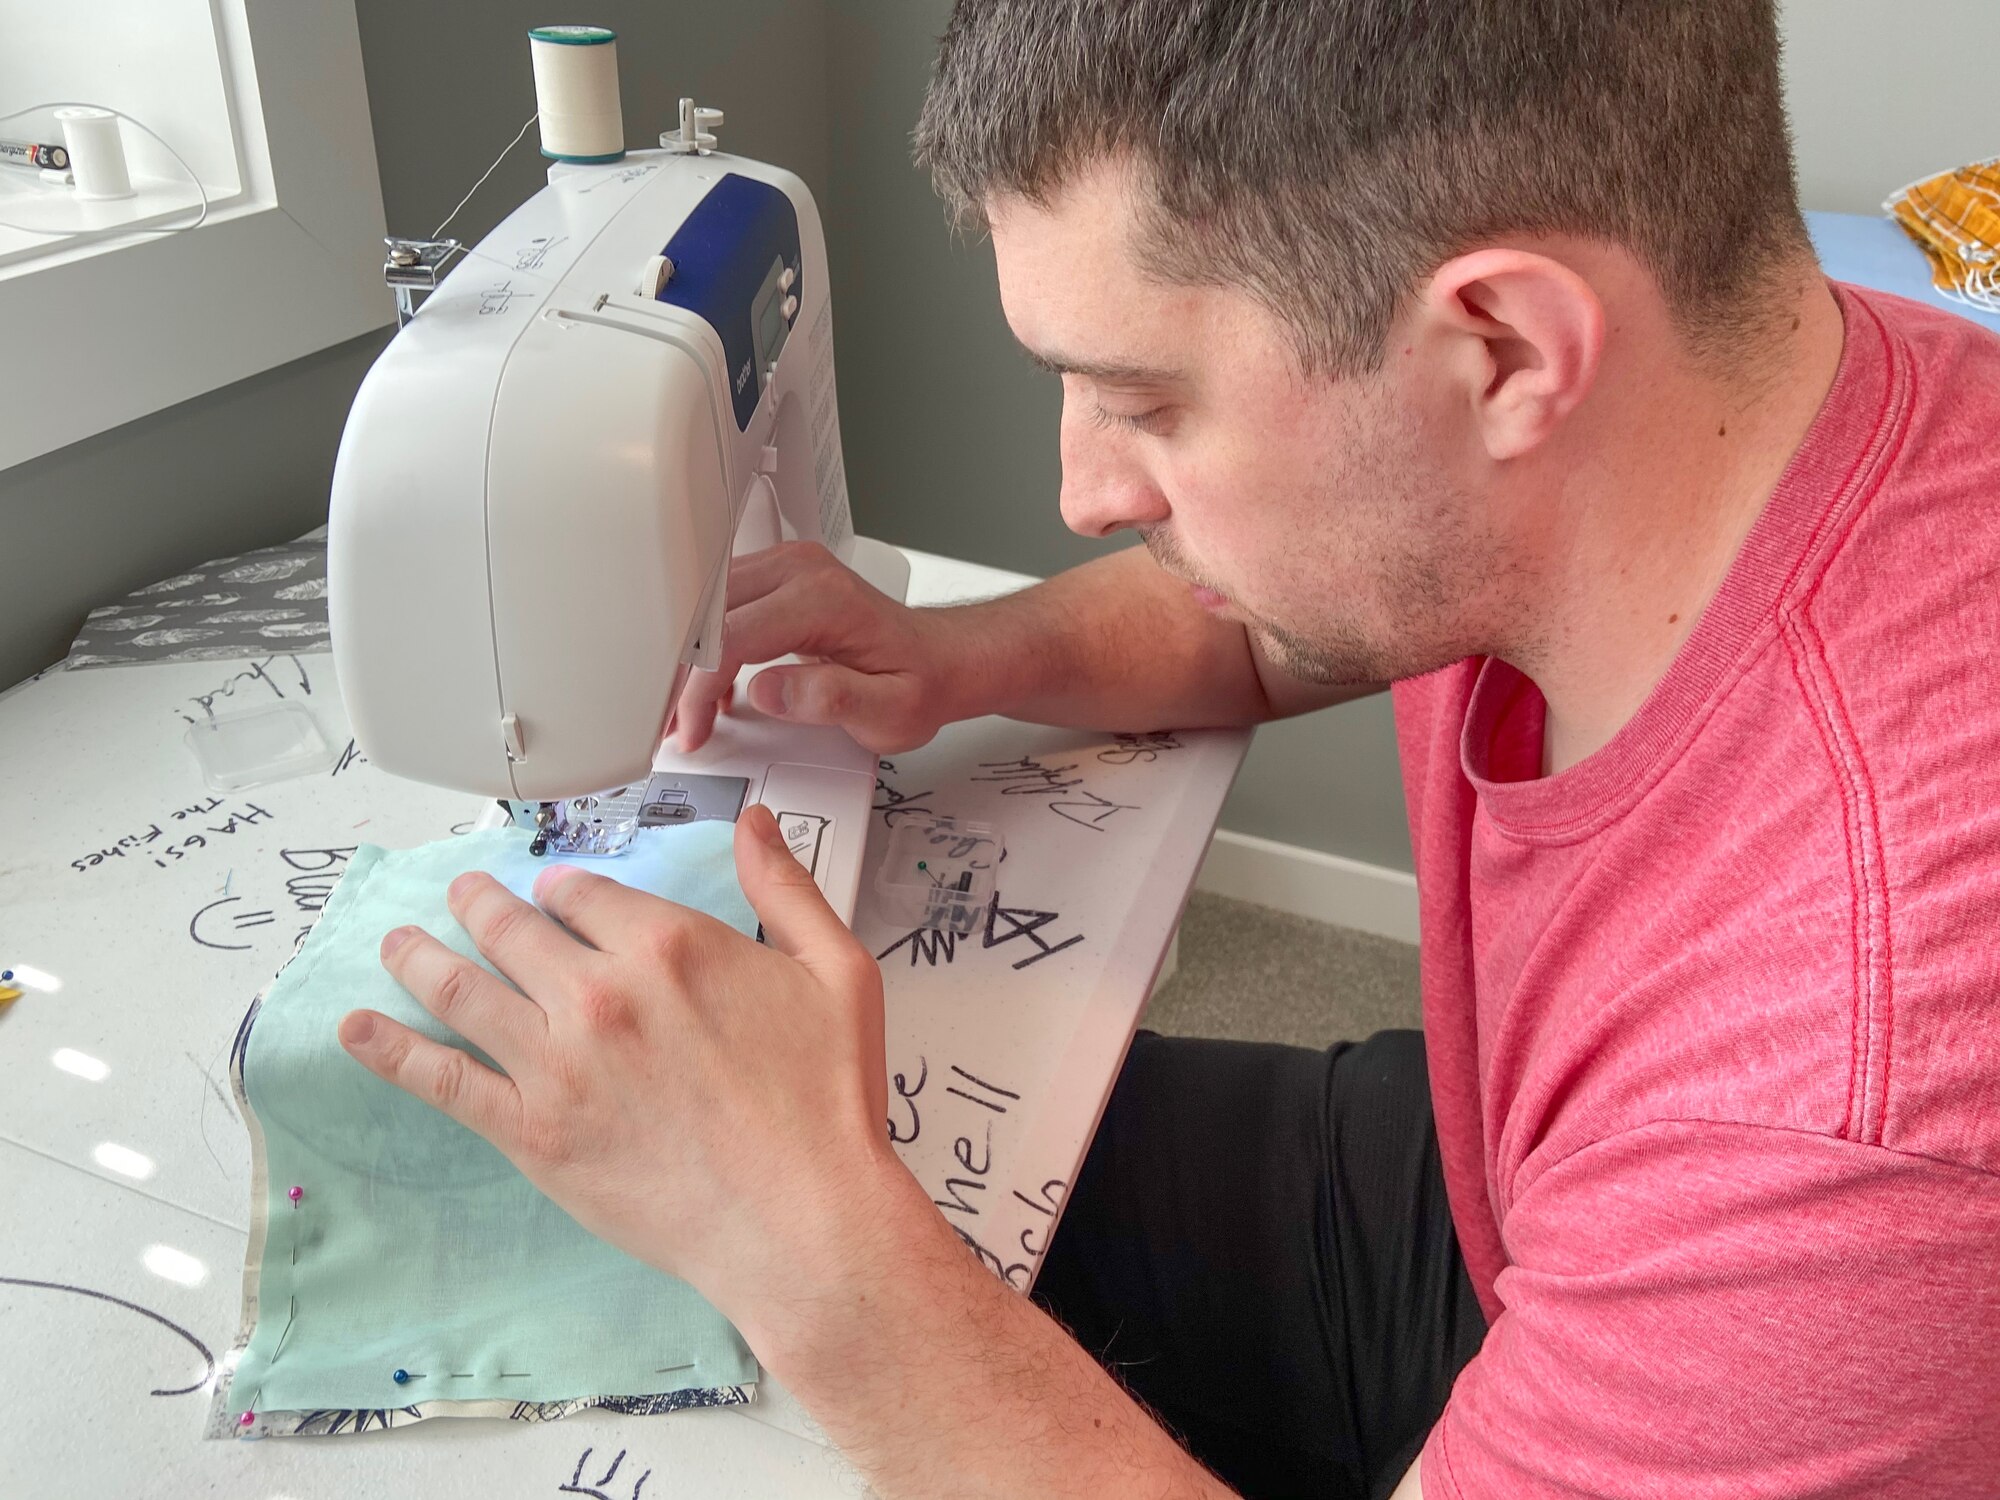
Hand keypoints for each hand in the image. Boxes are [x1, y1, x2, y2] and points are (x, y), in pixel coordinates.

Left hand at [336, 804, 920, 1350]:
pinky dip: (390, 1051)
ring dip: (419, 956)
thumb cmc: (826, 1105)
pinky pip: (442, 1079)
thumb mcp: (834, 973)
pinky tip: (356, 1031)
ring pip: (462, 989)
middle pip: (512, 929)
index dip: (564, 889)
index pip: (586, 893)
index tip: (555, 894)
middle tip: (462, 896)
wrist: (801, 1219)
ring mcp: (556, 1063)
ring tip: (396, 941)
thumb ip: (785, 888)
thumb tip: (752, 824)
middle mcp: (600, 992)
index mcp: (669, 945)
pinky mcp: (532, 1132)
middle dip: (479, 904)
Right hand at [669, 541, 966, 754]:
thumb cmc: (919, 682)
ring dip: (689, 659)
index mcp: (823, 600)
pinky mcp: (781, 577)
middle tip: (671, 723)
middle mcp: (801, 571)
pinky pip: (723, 603)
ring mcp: (789, 568)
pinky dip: (707, 645)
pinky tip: (714, 687)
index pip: (732, 635)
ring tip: (687, 711)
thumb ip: (829, 699)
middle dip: (681, 673)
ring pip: (707, 603)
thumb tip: (768, 690)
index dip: (700, 687)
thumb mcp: (889, 711)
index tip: (692, 727)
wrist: (940, 659)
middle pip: (707, 612)